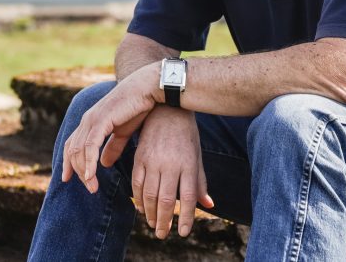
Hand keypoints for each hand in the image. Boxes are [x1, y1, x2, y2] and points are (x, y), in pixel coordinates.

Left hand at [61, 64, 158, 193]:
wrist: (148, 89)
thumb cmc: (137, 108)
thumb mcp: (123, 132)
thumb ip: (113, 147)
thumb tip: (104, 163)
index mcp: (90, 122)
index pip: (71, 145)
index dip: (68, 162)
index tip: (67, 179)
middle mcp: (87, 120)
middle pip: (73, 151)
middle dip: (78, 172)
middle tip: (91, 189)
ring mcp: (92, 119)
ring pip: (80, 150)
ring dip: (84, 171)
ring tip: (93, 187)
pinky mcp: (101, 119)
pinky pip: (91, 145)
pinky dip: (89, 161)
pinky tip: (91, 175)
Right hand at [131, 106, 212, 238]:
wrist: (167, 110)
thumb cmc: (186, 136)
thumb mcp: (197, 156)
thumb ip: (200, 182)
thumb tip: (209, 205)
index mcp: (188, 164)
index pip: (188, 197)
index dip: (186, 218)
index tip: (184, 233)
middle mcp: (170, 164)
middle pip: (166, 200)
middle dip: (164, 222)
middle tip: (162, 235)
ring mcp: (153, 160)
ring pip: (149, 194)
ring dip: (151, 214)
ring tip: (153, 225)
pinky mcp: (139, 157)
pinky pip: (136, 183)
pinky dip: (138, 199)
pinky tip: (142, 209)